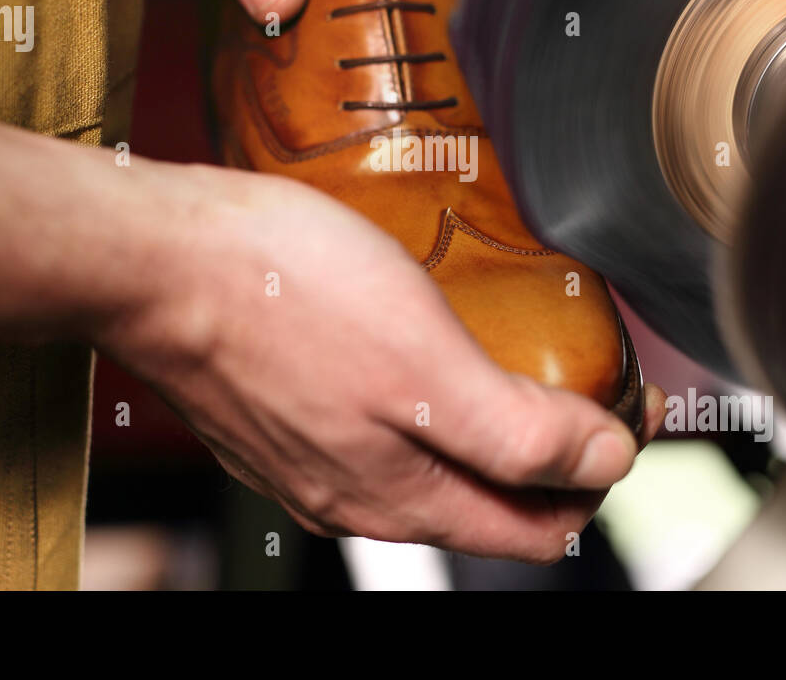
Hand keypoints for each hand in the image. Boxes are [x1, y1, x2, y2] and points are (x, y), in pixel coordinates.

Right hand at [95, 163, 664, 561]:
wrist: (156, 259)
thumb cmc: (280, 293)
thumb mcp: (424, 364)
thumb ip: (518, 432)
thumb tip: (603, 463)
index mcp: (402, 497)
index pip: (538, 526)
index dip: (601, 472)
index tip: (629, 404)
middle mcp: (358, 495)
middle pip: (489, 499)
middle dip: (553, 453)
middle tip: (585, 378)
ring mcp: (314, 458)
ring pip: (434, 464)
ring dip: (488, 426)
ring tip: (515, 355)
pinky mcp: (283, 413)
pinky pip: (380, 428)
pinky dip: (425, 401)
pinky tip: (426, 344)